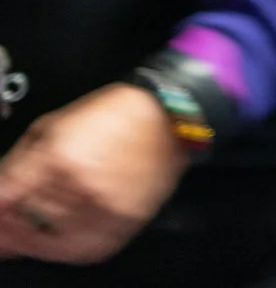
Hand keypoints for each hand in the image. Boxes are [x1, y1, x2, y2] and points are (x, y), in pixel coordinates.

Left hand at [0, 84, 186, 263]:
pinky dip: (67, 251)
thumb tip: (0, 196)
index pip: (8, 194)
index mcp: (58, 153)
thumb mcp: (54, 124)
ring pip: (53, 236)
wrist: (167, 116)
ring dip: (33, 240)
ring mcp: (105, 202)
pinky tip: (58, 244)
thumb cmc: (113, 115)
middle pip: (27, 217)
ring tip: (26, 236)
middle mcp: (80, 181)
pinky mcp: (126, 217)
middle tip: (6, 229)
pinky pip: (87, 248)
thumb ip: (20, 161)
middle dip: (11, 226)